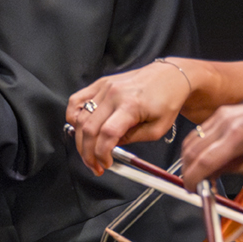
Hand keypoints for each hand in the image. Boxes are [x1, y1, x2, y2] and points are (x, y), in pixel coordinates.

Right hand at [67, 61, 191, 173]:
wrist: (170, 77)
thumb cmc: (167, 100)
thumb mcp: (157, 129)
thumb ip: (132, 139)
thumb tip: (110, 147)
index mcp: (131, 105)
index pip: (107, 134)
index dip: (102, 153)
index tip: (105, 164)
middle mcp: (114, 94)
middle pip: (90, 128)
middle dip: (88, 153)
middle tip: (93, 165)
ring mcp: (105, 87)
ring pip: (80, 117)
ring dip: (80, 140)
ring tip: (87, 152)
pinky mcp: (100, 83)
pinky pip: (77, 100)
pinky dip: (73, 116)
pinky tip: (79, 129)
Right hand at [180, 88, 242, 185]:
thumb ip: (235, 170)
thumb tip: (211, 175)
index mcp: (239, 137)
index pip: (205, 161)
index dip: (193, 179)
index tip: (192, 190)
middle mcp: (226, 123)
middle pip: (192, 150)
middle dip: (189, 171)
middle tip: (196, 185)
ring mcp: (221, 115)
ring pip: (191, 140)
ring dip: (190, 159)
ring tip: (202, 173)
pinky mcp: (221, 113)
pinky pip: (199, 132)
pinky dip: (196, 148)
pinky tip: (205, 158)